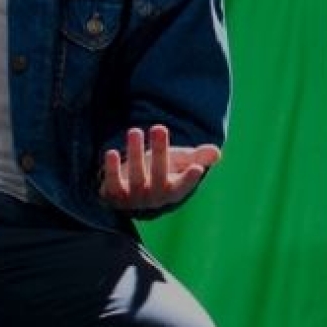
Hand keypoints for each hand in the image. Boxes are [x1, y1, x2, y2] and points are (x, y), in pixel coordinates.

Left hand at [99, 124, 221, 210]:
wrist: (131, 193)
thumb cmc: (161, 172)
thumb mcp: (180, 163)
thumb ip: (198, 157)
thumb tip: (215, 153)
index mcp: (174, 191)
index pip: (183, 185)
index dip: (190, 178)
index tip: (196, 168)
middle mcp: (154, 198)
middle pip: (159, 175)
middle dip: (160, 151)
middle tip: (159, 127)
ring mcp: (134, 199)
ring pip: (136, 177)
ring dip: (135, 153)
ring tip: (135, 131)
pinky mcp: (114, 196)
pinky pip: (112, 183)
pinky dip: (111, 169)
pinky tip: (111, 152)